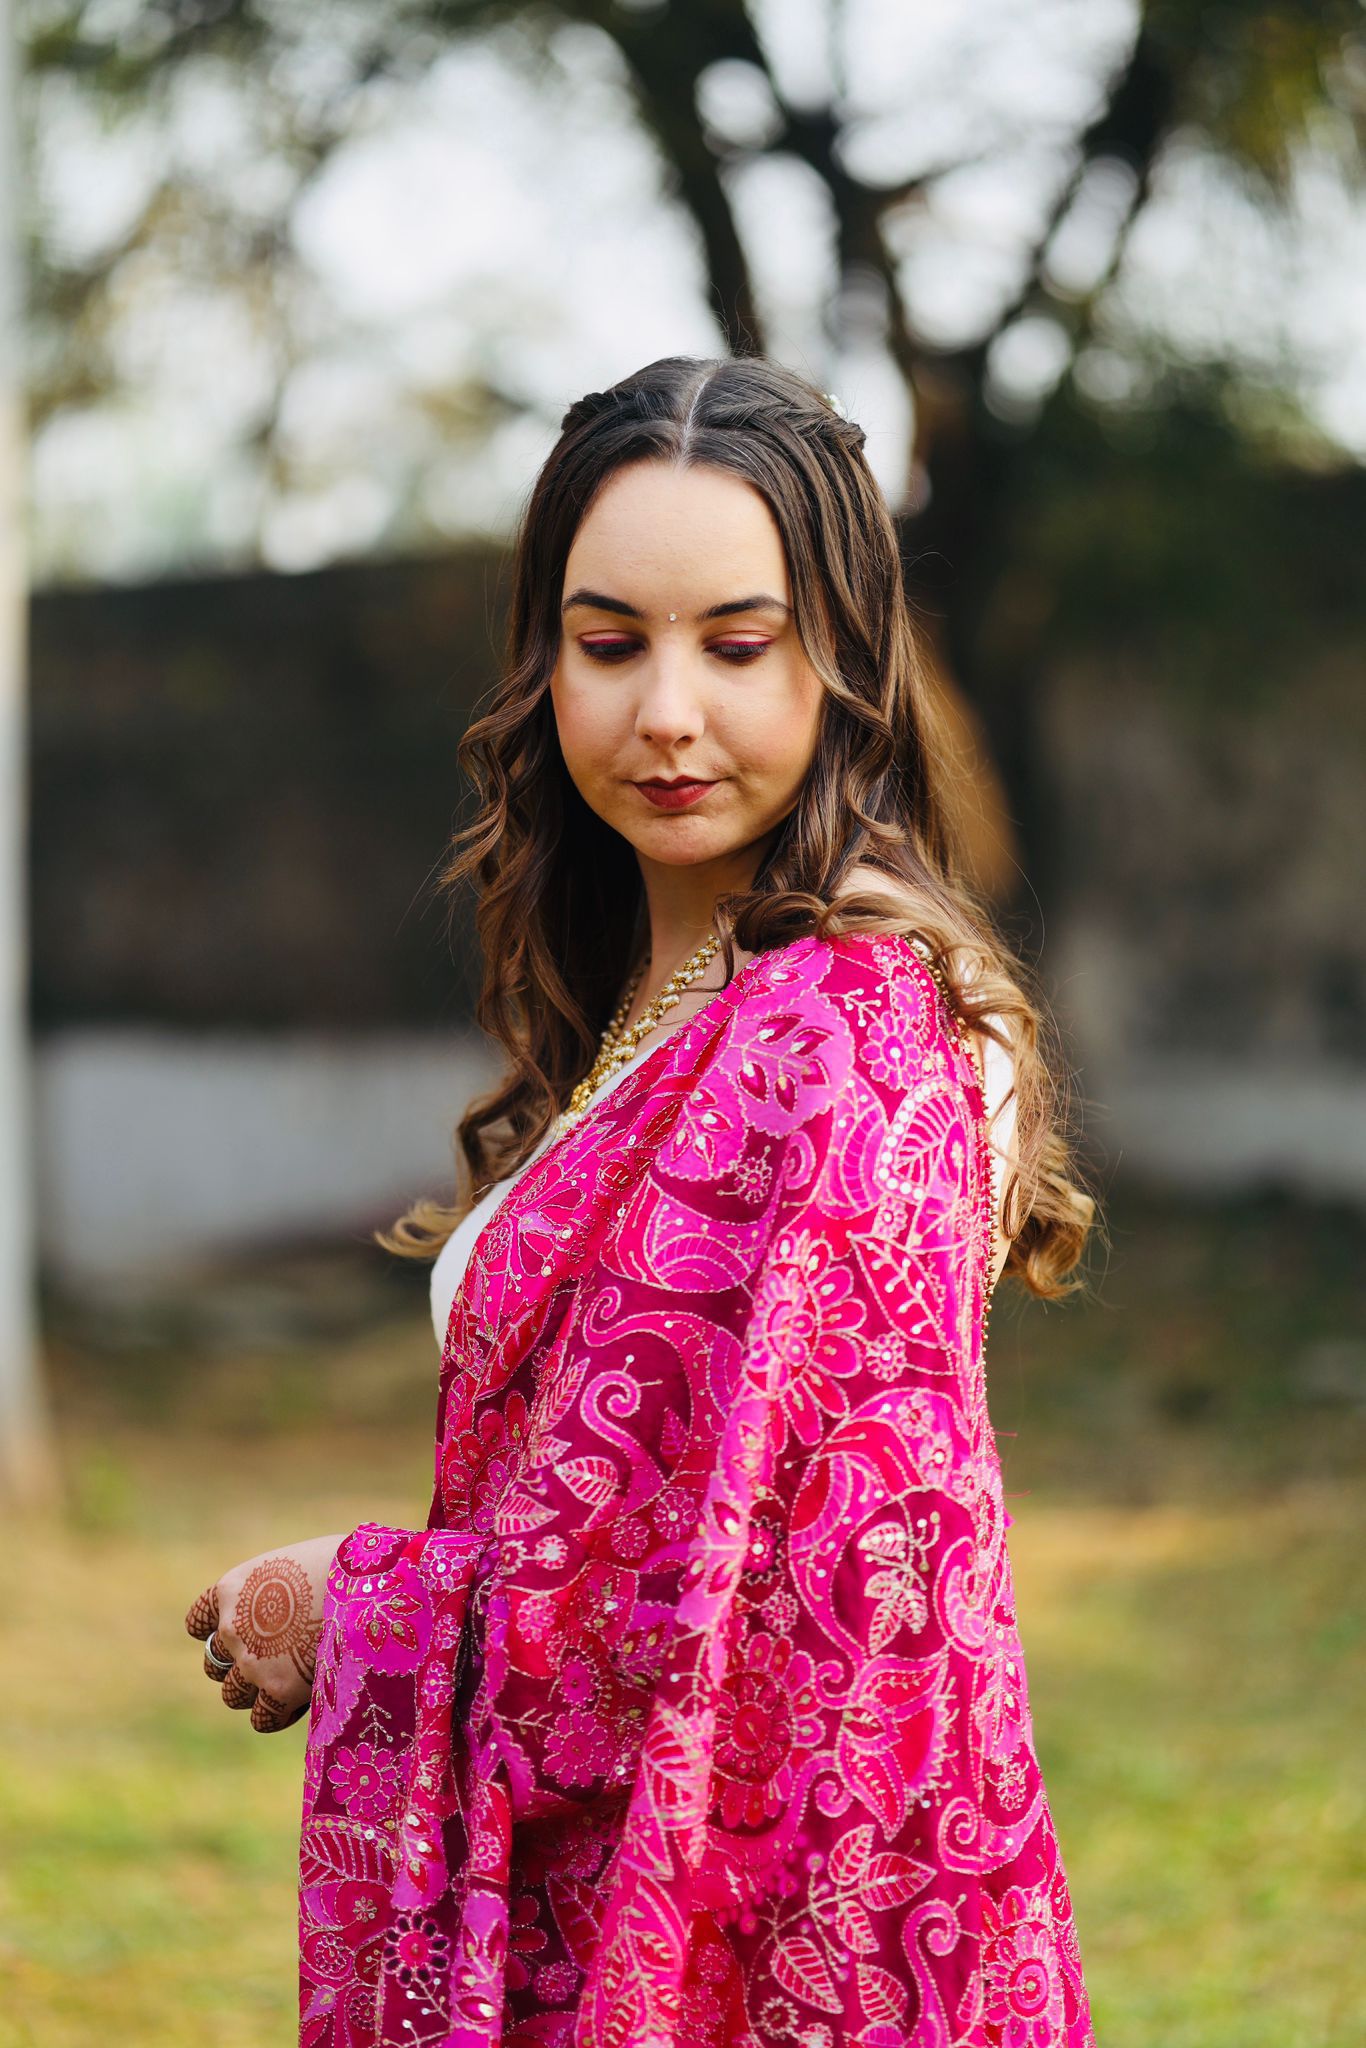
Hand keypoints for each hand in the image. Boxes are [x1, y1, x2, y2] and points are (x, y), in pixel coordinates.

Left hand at [183, 1533, 343, 1733]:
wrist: (366, 1584)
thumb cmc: (342, 1565)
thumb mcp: (293, 1567)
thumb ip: (272, 1593)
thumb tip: (282, 1616)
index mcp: (231, 1589)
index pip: (198, 1624)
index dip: (220, 1632)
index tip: (246, 1634)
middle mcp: (232, 1628)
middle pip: (214, 1665)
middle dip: (240, 1665)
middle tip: (278, 1658)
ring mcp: (251, 1662)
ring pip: (233, 1695)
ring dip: (257, 1691)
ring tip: (294, 1678)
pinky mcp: (278, 1690)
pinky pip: (263, 1718)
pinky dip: (279, 1712)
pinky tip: (304, 1697)